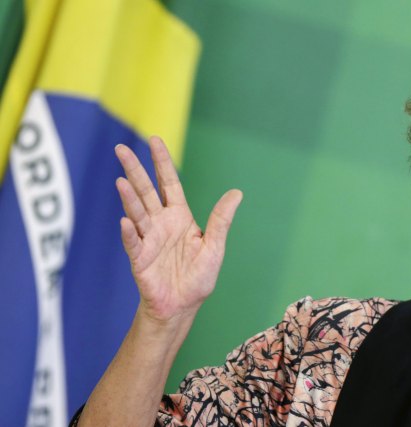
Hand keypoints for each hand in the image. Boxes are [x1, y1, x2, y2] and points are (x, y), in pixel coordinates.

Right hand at [115, 136, 241, 323]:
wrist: (182, 306)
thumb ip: (221, 220)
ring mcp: (148, 239)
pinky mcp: (140, 258)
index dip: (162, 163)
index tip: (155, 140)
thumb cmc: (198, 277)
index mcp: (180, 217)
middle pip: (146, 191)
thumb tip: (237, 192)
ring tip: (122, 181)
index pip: (168, 183)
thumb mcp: (214, 246)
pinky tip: (126, 222)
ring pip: (137, 213)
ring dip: (129, 198)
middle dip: (135, 170)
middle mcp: (161, 223)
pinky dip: (130, 233)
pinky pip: (134, 243)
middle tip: (121, 149)